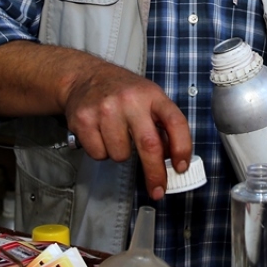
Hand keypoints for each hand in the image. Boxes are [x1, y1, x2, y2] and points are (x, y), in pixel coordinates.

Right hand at [61, 65, 192, 201]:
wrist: (85, 76)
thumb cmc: (122, 92)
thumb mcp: (149, 98)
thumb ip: (162, 125)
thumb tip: (171, 160)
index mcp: (152, 95)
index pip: (175, 122)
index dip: (182, 148)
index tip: (181, 167)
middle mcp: (130, 100)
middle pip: (149, 145)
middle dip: (155, 173)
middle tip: (158, 190)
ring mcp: (105, 109)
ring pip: (121, 155)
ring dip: (120, 154)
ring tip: (115, 135)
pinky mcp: (84, 119)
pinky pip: (99, 154)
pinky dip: (101, 151)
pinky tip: (100, 134)